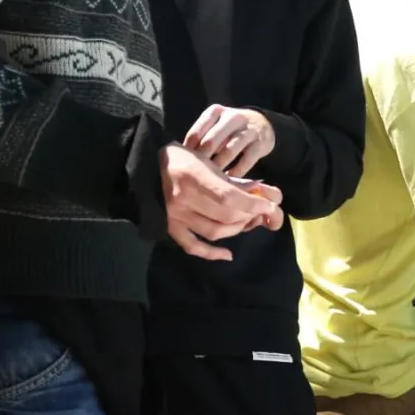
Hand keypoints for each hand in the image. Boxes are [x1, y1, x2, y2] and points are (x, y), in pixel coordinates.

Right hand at [161, 143, 283, 260]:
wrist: (143, 168)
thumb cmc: (179, 159)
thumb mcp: (208, 161)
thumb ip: (237, 180)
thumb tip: (271, 194)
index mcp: (194, 176)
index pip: (230, 197)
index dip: (254, 204)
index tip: (271, 205)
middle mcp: (183, 199)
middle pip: (226, 216)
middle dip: (249, 216)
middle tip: (260, 212)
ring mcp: (175, 216)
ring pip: (214, 232)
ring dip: (236, 229)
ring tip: (246, 222)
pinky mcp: (169, 228)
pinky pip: (192, 246)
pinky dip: (211, 253)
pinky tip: (228, 255)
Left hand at [185, 105, 274, 176]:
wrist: (262, 124)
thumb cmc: (230, 128)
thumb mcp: (215, 124)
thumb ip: (201, 136)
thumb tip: (182, 157)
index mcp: (216, 111)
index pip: (197, 132)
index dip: (188, 151)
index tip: (184, 164)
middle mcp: (232, 117)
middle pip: (211, 141)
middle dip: (202, 160)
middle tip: (195, 175)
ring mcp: (248, 130)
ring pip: (229, 151)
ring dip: (218, 167)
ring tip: (210, 180)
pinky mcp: (260, 143)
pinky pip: (245, 161)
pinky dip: (235, 172)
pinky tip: (227, 180)